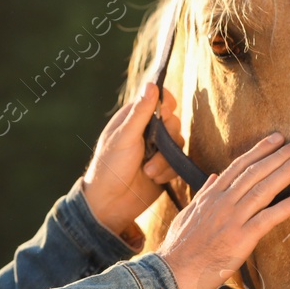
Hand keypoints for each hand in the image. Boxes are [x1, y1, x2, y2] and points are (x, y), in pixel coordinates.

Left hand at [80, 83, 182, 238]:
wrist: (111, 204)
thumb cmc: (110, 166)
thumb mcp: (125, 137)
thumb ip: (141, 112)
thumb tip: (152, 84)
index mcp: (133, 118)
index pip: (158, 99)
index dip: (167, 103)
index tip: (167, 111)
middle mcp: (147, 131)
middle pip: (173, 122)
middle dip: (167, 138)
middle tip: (152, 149)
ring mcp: (157, 150)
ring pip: (179, 144)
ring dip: (165, 160)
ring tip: (148, 171)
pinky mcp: (165, 168)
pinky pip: (178, 163)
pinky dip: (168, 172)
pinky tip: (154, 179)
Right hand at [154, 134, 289, 288]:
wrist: (172, 273)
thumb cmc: (179, 249)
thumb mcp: (187, 214)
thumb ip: (203, 194)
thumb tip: (214, 176)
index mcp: (211, 196)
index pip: (238, 166)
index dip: (260, 150)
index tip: (277, 139)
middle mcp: (222, 203)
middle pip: (254, 172)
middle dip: (279, 155)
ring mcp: (231, 220)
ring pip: (262, 190)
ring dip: (285, 172)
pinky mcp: (240, 239)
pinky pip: (266, 220)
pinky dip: (284, 208)